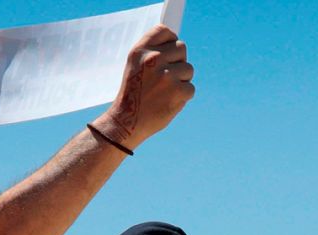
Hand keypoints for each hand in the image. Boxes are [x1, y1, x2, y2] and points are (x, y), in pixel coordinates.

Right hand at [95, 26, 193, 146]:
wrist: (127, 121)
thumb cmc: (134, 92)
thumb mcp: (135, 65)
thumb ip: (153, 52)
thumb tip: (176, 44)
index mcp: (141, 50)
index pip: (164, 31)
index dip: (171, 40)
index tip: (169, 51)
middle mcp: (153, 59)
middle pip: (181, 48)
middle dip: (178, 61)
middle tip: (166, 77)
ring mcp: (166, 75)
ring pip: (189, 69)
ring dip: (182, 80)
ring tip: (165, 91)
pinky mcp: (177, 91)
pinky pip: (191, 88)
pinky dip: (183, 96)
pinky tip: (168, 101)